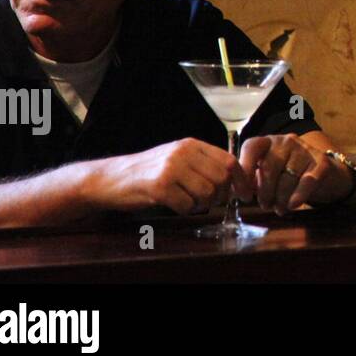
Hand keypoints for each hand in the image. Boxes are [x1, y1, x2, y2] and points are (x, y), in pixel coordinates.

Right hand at [85, 138, 249, 214]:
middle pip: (221, 178)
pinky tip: (175, 205)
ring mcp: (171, 168)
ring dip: (202, 204)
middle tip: (209, 201)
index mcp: (191, 144)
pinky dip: (185, 210)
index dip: (241, 180)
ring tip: (188, 202)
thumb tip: (236, 180)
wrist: (111, 178)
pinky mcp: (159, 186)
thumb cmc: (147, 171)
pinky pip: (187, 205)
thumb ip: (204, 164)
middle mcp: (183, 153)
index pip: (229, 160)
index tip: (245, 194)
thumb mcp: (178, 158)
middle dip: (220, 195)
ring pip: (207, 193)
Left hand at [239, 134, 332, 215]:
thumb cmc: (289, 177)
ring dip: (280, 198)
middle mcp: (286, 141)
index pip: (251, 147)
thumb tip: (231, 191)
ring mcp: (305, 150)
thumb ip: (251, 179)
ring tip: (279, 208)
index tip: (244, 194)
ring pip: (287, 178)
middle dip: (265, 192)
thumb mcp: (268, 174)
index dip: (244, 170)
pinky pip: (306, 181)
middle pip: (270, 167)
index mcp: (268, 142)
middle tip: (265, 205)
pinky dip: (298, 196)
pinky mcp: (321, 163)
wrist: (326, 176)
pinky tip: (292, 205)